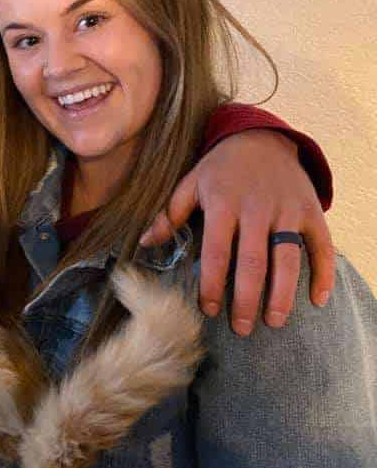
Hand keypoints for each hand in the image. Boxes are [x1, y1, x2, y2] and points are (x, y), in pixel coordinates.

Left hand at [140, 129, 335, 335]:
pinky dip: (323, 273)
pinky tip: (317, 300)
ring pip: (288, 258)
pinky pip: (321, 245)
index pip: (216, 252)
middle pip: (253, 262)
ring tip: (274, 321)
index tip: (208, 310)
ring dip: (282, 294)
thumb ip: (170, 214)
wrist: (261, 138)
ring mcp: (287, 210)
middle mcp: (257, 209)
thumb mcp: (190, 183)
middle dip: (246, 299)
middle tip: (240, 328)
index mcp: (223, 204)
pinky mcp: (311, 211)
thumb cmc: (220, 168)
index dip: (211, 284)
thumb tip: (145, 243)